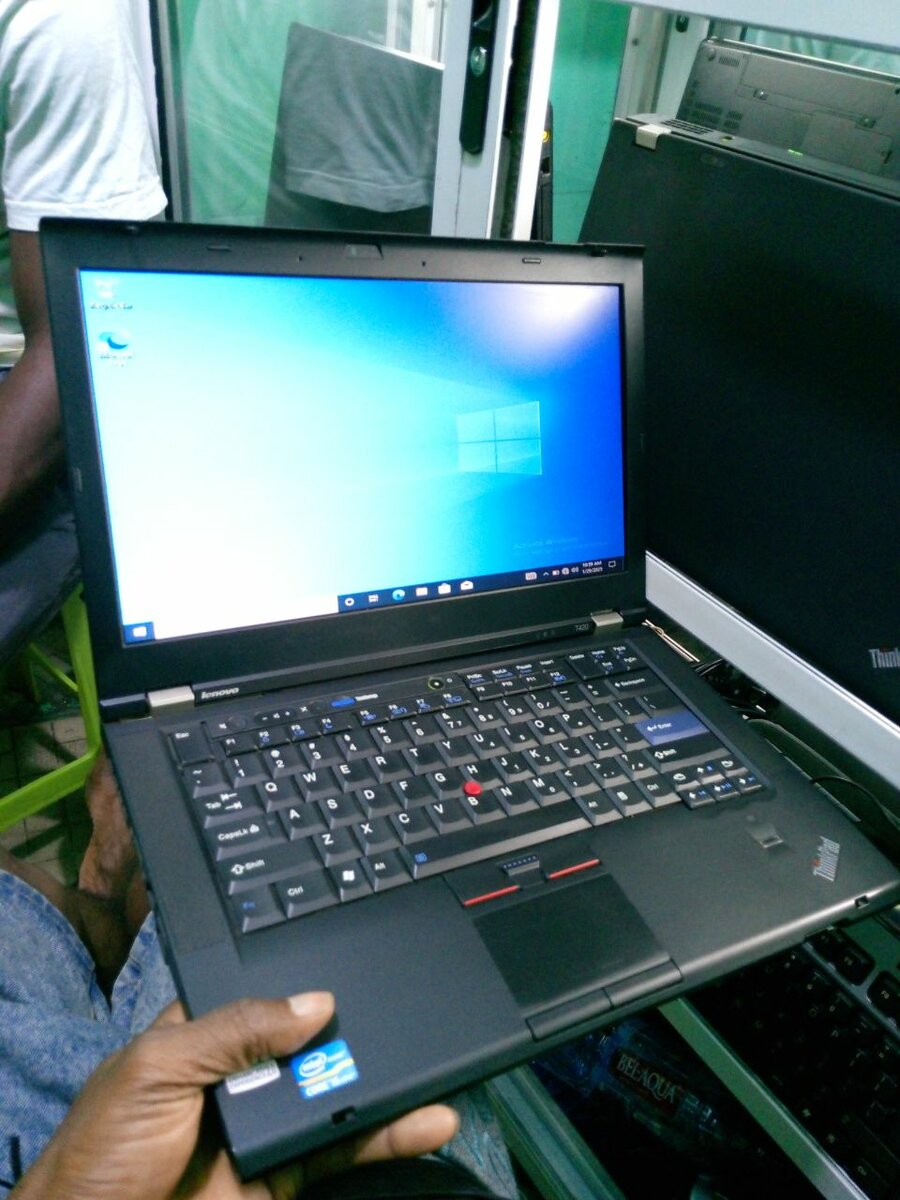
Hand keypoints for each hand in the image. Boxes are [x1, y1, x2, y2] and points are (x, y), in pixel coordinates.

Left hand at [13, 992, 458, 1198]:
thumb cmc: (107, 1148)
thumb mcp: (158, 1067)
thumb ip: (235, 1028)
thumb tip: (318, 1001)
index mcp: (203, 1033)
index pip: (267, 993)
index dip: (310, 977)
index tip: (365, 957)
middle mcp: (241, 1073)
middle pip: (313, 1041)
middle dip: (360, 1025)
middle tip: (418, 1007)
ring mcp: (267, 1123)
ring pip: (338, 1091)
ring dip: (388, 1080)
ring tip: (441, 1061)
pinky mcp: (287, 1171)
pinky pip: (344, 1145)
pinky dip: (389, 1134)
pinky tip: (427, 1120)